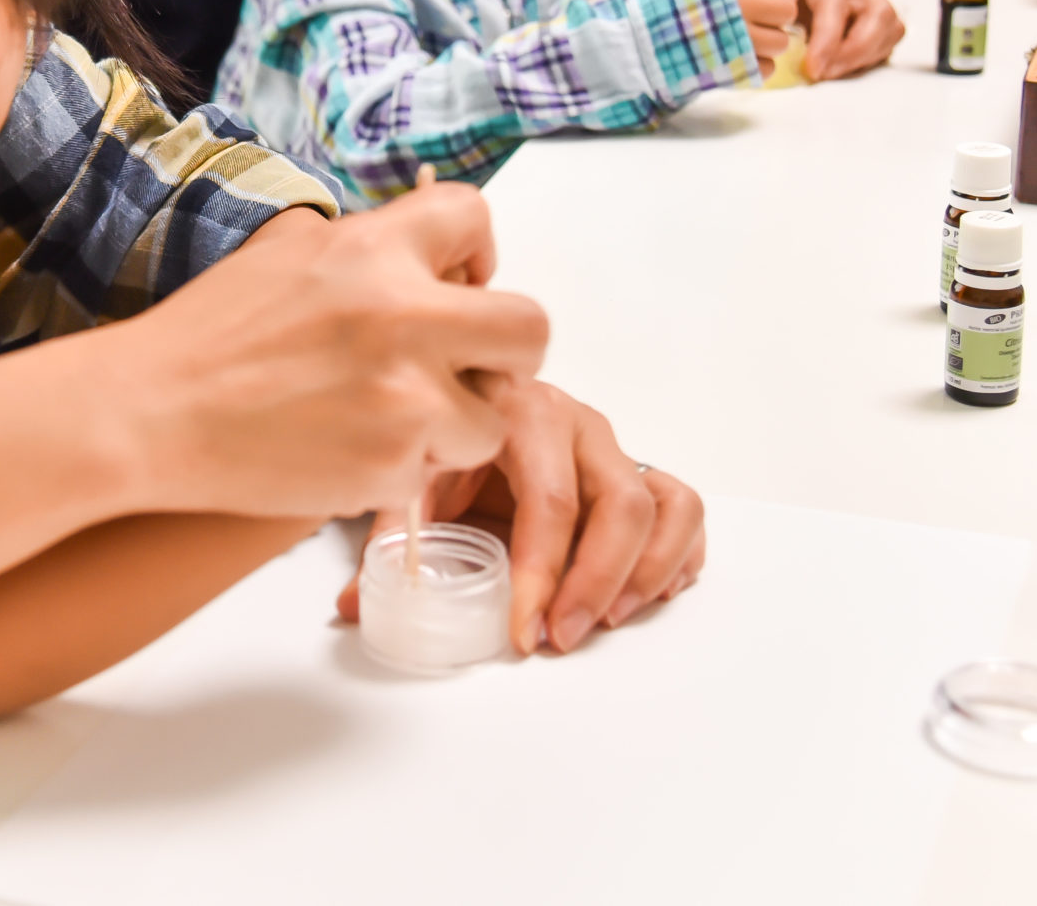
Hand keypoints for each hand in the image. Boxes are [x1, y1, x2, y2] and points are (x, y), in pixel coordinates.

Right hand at [98, 185, 546, 521]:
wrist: (149, 413)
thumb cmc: (210, 333)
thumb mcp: (289, 252)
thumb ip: (370, 247)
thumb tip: (432, 256)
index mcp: (375, 249)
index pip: (476, 217)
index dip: (476, 254)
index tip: (456, 282)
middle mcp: (402, 318)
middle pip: (529, 328)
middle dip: (506, 350)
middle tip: (468, 366)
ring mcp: (404, 402)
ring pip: (491, 417)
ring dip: (455, 421)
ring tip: (388, 416)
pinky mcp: (389, 469)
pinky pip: (432, 471)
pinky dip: (398, 466)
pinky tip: (342, 447)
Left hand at [336, 379, 706, 655]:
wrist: (462, 399)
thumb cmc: (444, 442)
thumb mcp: (414, 479)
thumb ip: (388, 537)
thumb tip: (354, 605)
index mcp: (520, 413)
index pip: (550, 500)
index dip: (542, 574)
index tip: (526, 631)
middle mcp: (577, 422)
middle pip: (620, 504)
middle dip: (596, 582)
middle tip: (564, 637)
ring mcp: (613, 444)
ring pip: (663, 504)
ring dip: (645, 572)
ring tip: (608, 622)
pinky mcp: (638, 467)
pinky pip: (682, 505)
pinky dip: (678, 553)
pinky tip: (650, 594)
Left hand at [778, 0, 902, 79]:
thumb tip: (766, 16)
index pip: (835, 3)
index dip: (828, 40)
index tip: (812, 68)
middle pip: (878, 12)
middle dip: (855, 51)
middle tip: (824, 74)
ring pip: (890, 26)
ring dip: (864, 57)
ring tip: (830, 72)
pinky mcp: (871, 13)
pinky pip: (888, 38)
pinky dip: (869, 58)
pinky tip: (839, 67)